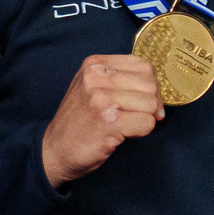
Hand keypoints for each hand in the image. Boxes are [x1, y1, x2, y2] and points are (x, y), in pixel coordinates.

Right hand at [40, 54, 162, 186]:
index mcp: (94, 65)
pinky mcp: (109, 122)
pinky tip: (122, 134)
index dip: (151, 85)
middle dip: (152, 104)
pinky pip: (147, 123)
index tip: (142, 101)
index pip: (143, 66)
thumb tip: (158, 90)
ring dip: (146, 119)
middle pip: (150, 85)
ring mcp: (101, 99)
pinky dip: (141, 132)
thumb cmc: (79, 121)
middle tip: (138, 116)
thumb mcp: (91, 87)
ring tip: (126, 125)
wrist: (55, 149)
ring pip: (151, 103)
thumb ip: (119, 79)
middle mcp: (96, 77)